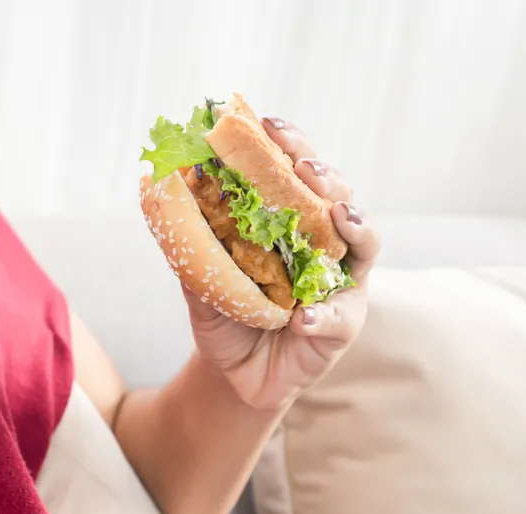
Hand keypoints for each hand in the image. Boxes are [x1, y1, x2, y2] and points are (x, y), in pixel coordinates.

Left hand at [186, 116, 381, 410]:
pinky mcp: (344, 325)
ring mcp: (342, 283)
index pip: (297, 173)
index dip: (289, 145)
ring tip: (339, 216)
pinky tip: (302, 317)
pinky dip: (324, 314)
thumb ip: (191, 245)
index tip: (267, 124)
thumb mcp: (201, 282)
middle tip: (305, 167)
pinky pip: (340, 317)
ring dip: (354, 224)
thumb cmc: (226, 319)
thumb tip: (161, 193)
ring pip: (364, 244)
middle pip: (339, 196)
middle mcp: (326, 244)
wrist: (234, 376)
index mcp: (293, 222)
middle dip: (325, 176)